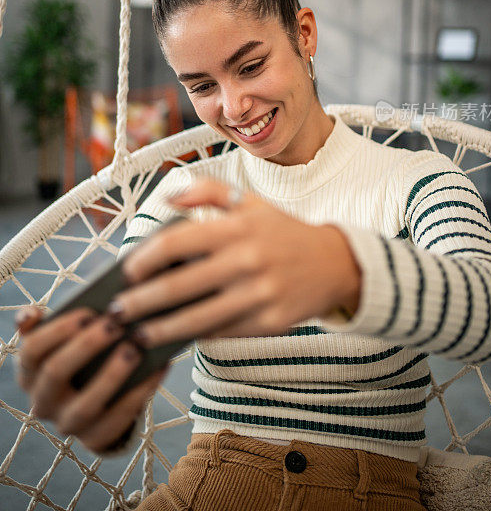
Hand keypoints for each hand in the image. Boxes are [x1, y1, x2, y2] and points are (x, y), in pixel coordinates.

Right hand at [15, 305, 167, 454]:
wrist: (94, 399)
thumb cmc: (79, 354)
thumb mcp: (61, 339)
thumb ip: (47, 323)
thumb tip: (29, 315)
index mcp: (29, 372)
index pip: (32, 350)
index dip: (57, 330)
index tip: (88, 311)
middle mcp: (42, 401)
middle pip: (56, 372)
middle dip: (86, 345)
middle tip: (116, 324)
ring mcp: (67, 423)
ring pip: (85, 404)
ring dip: (112, 375)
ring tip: (135, 348)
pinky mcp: (94, 438)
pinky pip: (118, 419)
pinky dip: (140, 392)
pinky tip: (159, 367)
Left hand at [109, 178, 360, 344]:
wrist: (334, 263)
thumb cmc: (283, 231)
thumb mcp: (250, 202)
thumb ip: (207, 190)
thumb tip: (167, 198)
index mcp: (236, 227)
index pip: (176, 242)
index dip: (144, 259)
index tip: (126, 272)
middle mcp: (246, 260)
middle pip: (179, 286)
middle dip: (140, 303)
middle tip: (117, 312)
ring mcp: (258, 294)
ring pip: (196, 319)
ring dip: (159, 330)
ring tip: (135, 335)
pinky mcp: (268, 322)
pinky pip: (221, 333)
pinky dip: (194, 338)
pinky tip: (174, 339)